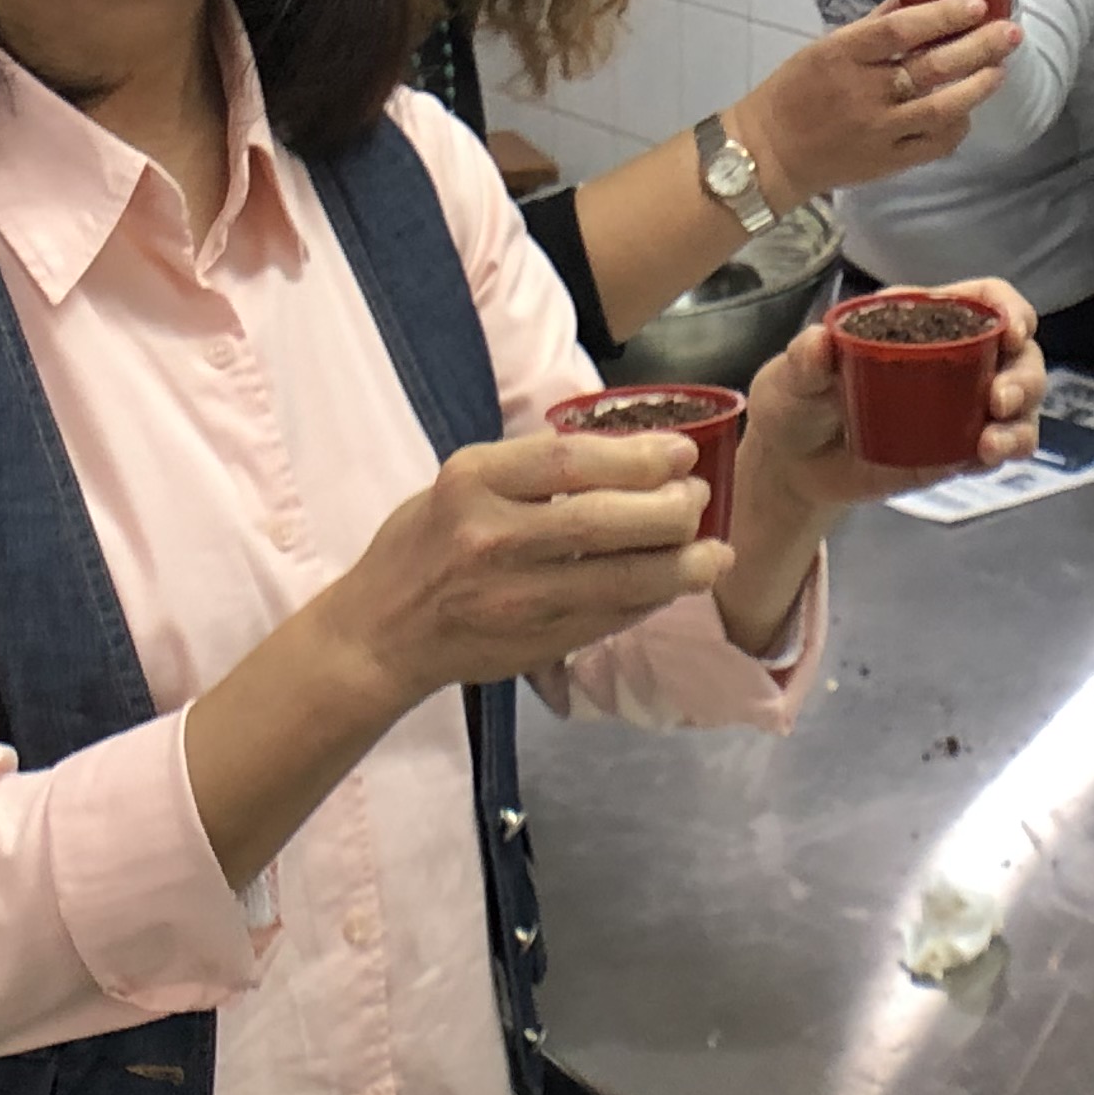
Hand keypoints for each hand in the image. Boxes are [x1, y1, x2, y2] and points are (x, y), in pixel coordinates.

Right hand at [320, 429, 723, 700]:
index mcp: (472, 482)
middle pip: (605, 521)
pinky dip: (653, 599)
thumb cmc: (424, 545)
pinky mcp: (536, 643)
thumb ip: (531, 468)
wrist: (380, 634)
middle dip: (671, 508)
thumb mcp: (460, 483)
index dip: (638, 456)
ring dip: (681, 565)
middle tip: (699, 498)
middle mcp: (492, 538)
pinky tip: (675, 583)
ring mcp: (516, 598)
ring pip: (620, 580)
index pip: (570, 461)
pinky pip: (612, 618)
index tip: (681, 452)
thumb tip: (628, 452)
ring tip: (713, 552)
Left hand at [739, 275, 1047, 512]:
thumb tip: (820, 341)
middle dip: (1023, 376)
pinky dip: (1004, 452)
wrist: (791, 466)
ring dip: (1020, 423)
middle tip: (999, 401)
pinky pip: (998, 448)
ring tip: (992, 447)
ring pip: (1019, 405)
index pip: (983, 300)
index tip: (1014, 330)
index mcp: (922, 322)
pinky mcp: (957, 450)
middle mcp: (954, 359)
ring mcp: (960, 407)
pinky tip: (985, 459)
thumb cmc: (795, 402)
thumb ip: (804, 360)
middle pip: (1017, 355)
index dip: (1010, 308)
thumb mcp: (791, 376)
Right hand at [741, 4, 1014, 198]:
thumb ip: (872, 26)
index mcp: (842, 56)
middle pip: (932, 68)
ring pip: (942, 108)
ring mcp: (879, 130)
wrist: (770, 153)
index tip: (976, 4)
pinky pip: (935, 143)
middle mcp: (864, 93)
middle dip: (978, 47)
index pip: (900, 31)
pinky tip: (968, 109)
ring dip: (978, 87)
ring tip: (999, 69)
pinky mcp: (888, 161)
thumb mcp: (824, 48)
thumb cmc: (795, 91)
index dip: (942, 16)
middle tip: (1010, 32)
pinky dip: (957, 124)